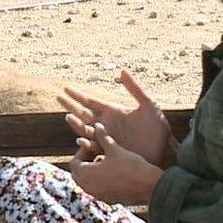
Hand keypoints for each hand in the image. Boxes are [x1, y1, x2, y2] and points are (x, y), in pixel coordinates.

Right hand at [60, 69, 176, 168]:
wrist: (164, 152)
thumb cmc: (158, 129)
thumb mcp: (148, 106)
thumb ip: (135, 88)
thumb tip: (122, 70)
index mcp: (112, 111)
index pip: (90, 101)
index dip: (78, 95)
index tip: (65, 88)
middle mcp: (105, 124)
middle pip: (82, 113)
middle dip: (70, 106)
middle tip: (58, 97)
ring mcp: (105, 138)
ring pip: (85, 129)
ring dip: (76, 123)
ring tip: (69, 116)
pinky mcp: (108, 151)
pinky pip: (93, 147)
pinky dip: (86, 143)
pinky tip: (80, 139)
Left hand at [68, 123, 162, 204]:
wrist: (150, 187)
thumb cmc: (131, 166)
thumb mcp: (115, 149)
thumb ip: (103, 138)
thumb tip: (97, 125)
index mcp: (86, 174)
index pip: (74, 162)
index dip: (82, 151)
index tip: (94, 146)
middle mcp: (88, 187)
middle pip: (78, 173)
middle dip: (84, 162)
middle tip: (96, 153)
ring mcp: (98, 195)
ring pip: (87, 183)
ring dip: (92, 171)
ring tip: (105, 161)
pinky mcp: (108, 200)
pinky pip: (97, 190)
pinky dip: (99, 181)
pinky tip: (113, 172)